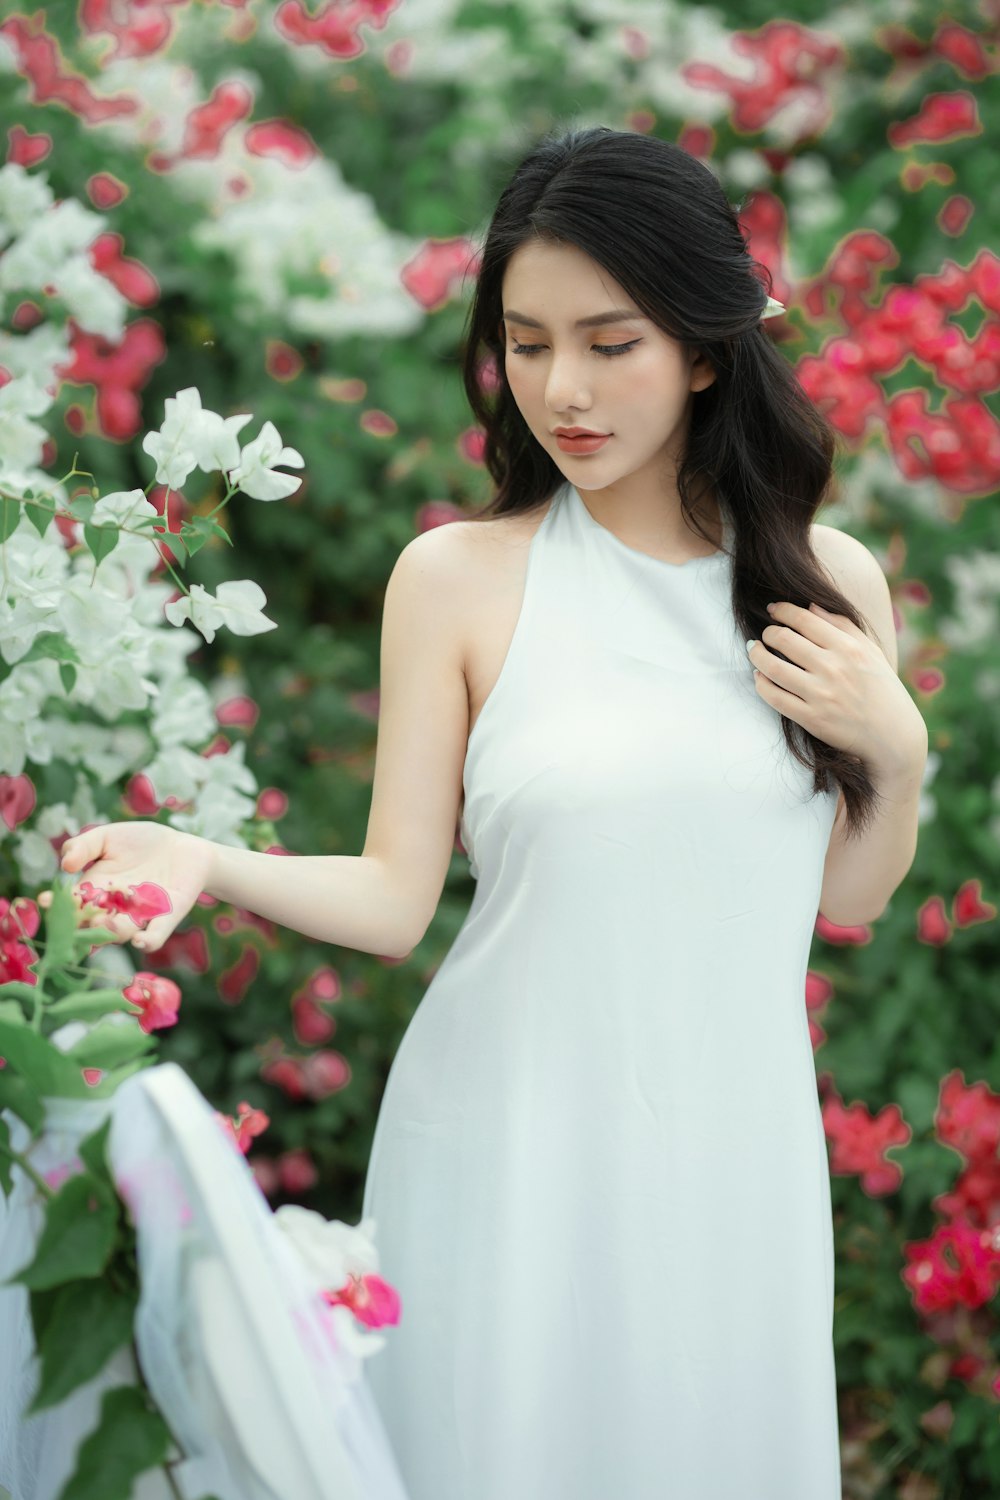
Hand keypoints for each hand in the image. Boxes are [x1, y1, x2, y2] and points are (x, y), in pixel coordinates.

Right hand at [37, 820, 214, 951]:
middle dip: (83, 924)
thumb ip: (83, 846)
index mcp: (96, 890)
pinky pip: (156, 935)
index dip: (58, 904)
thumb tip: (65, 864)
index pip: (73, 902)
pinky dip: (148, 940)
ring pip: (120, 932)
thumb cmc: (141, 842)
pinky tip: (139, 940)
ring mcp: (140, 916)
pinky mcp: (166, 918)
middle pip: (93, 923)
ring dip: (110, 932)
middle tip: (75, 918)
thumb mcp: (107, 837)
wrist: (182, 847)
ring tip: (102, 923)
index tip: (45, 900)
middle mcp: (114, 909)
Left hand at [747, 601, 927, 777]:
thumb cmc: (882, 689)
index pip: (804, 619)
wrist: (893, 736)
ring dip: (756, 654)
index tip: (773, 609)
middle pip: (783, 639)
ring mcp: (820, 694)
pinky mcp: (811, 718)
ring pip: (772, 667)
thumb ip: (843, 626)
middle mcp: (833, 668)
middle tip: (765, 634)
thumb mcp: (871, 652)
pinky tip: (760, 676)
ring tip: (754, 650)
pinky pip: (774, 697)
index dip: (782, 610)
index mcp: (849, 648)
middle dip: (768, 632)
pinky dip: (760, 683)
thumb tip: (811, 607)